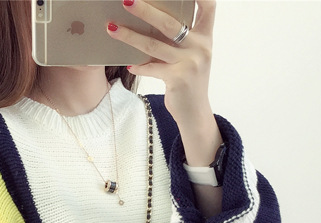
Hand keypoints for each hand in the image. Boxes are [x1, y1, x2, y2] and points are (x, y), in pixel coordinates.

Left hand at [107, 0, 216, 128]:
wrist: (195, 113)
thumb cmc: (189, 80)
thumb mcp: (190, 55)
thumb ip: (180, 38)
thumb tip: (149, 20)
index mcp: (206, 36)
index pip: (209, 5)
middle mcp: (200, 46)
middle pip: (169, 22)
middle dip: (145, 9)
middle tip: (126, 0)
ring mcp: (190, 63)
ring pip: (153, 45)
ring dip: (130, 35)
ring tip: (112, 28)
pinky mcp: (178, 79)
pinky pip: (152, 68)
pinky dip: (139, 66)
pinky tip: (129, 65)